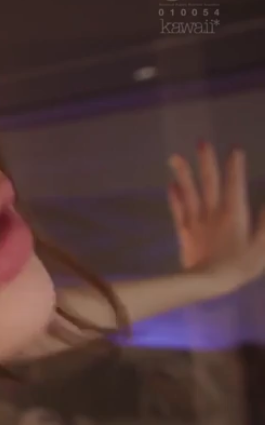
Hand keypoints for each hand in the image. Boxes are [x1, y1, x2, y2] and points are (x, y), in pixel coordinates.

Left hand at [167, 141, 264, 290]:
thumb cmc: (239, 266)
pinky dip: (174, 197)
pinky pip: (178, 210)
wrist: (207, 282)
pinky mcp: (184, 231)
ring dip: (183, 173)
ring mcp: (196, 220)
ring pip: (189, 192)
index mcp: (234, 214)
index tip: (234, 150)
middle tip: (201, 142)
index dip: (235, 167)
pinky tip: (171, 185)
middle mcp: (213, 212)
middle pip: (209, 183)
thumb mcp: (261, 246)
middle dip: (206, 162)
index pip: (234, 185)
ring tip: (175, 156)